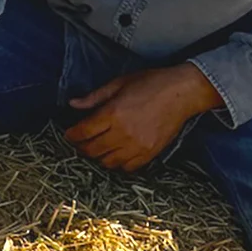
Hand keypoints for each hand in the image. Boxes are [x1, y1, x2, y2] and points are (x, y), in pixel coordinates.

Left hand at [65, 63, 223, 171]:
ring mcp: (137, 145)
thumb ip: (94, 97)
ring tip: (98, 147)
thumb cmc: (151, 83)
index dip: (71, 136)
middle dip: (82, 147)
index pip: (83, 132)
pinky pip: (127, 167)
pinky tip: (116, 153)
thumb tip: (73, 104)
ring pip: (108, 162)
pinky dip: (118, 163)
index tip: (69, 135)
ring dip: (99, 156)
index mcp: (113, 113)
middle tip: (80, 142)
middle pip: (92, 150)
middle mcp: (123, 132)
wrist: (182, 93)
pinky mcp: (150, 153)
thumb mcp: (119, 83)